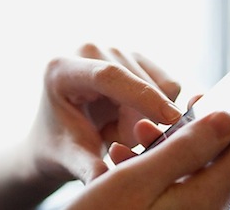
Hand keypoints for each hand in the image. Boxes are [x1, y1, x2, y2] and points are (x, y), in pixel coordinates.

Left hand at [28, 43, 182, 183]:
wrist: (59, 135)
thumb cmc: (58, 146)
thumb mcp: (68, 158)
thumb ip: (86, 166)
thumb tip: (106, 180)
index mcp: (62, 69)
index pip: (108, 75)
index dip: (141, 95)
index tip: (170, 119)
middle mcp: (89, 50)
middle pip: (139, 84)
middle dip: (139, 125)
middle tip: (114, 146)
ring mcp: (114, 50)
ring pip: (160, 86)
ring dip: (146, 119)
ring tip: (113, 130)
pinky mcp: (135, 57)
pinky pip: (168, 86)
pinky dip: (157, 110)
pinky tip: (127, 119)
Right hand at [69, 102, 229, 209]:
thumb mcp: (136, 179)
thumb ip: (183, 149)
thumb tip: (227, 119)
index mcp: (204, 197)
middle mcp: (203, 208)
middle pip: (222, 155)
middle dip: (203, 123)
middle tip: (192, 100)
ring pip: (193, 166)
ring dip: (170, 141)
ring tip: (140, 131)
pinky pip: (173, 180)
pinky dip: (155, 161)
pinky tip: (125, 154)